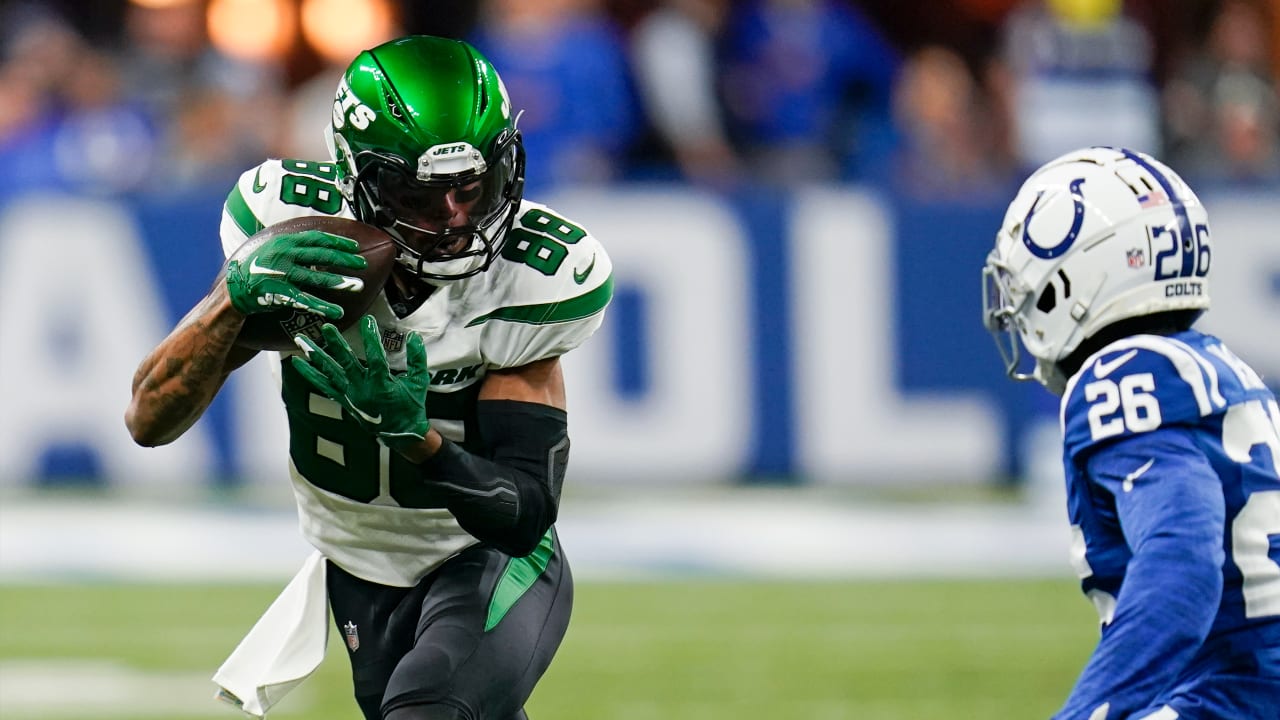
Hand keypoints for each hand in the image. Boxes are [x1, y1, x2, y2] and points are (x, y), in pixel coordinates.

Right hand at [225, 230, 367, 319]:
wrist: (232, 289)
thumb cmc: (255, 269)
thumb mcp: (272, 249)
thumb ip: (293, 246)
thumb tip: (318, 245)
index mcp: (284, 241)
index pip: (317, 238)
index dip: (338, 241)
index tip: (355, 246)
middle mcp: (284, 255)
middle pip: (322, 255)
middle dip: (345, 260)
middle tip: (363, 264)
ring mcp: (281, 274)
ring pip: (317, 278)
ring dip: (340, 282)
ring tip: (359, 285)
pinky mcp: (279, 293)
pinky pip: (305, 300)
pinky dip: (323, 306)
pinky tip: (338, 312)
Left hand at [290, 315, 429, 450]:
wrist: (401, 434)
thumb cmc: (412, 406)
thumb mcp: (419, 382)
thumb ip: (417, 359)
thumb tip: (414, 337)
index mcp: (382, 385)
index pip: (376, 358)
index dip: (372, 338)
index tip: (368, 320)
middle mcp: (363, 390)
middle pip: (346, 363)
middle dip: (336, 344)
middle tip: (326, 327)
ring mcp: (350, 395)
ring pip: (330, 372)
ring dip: (315, 355)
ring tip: (301, 340)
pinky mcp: (344, 400)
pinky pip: (323, 385)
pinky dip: (310, 374)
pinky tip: (297, 362)